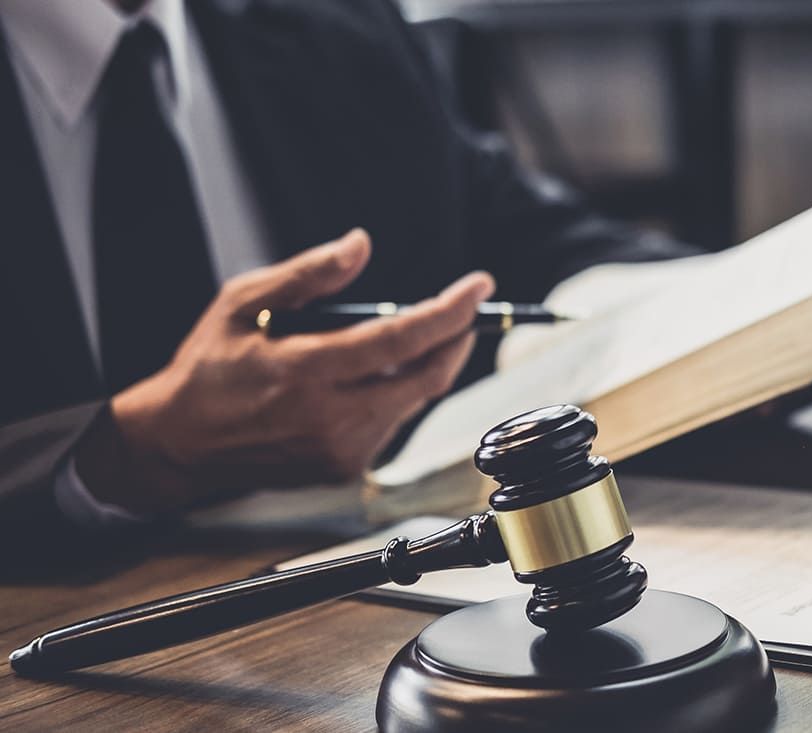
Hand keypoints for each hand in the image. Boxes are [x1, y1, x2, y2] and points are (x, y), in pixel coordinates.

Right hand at [75, 229, 494, 515]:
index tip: (478, 286)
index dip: (449, 311)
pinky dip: (394, 394)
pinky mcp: (343, 468)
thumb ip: (307, 274)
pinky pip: (390, 423)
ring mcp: (341, 450)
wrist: (180, 444)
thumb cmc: (209, 367)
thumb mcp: (241, 302)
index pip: (400, 339)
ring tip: (403, 339)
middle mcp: (331, 417)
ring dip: (423, 366)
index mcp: (306, 370)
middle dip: (455, 341)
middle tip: (463, 312)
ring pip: (411, 401)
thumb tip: (361, 245)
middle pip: (425, 378)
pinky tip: (369, 377)